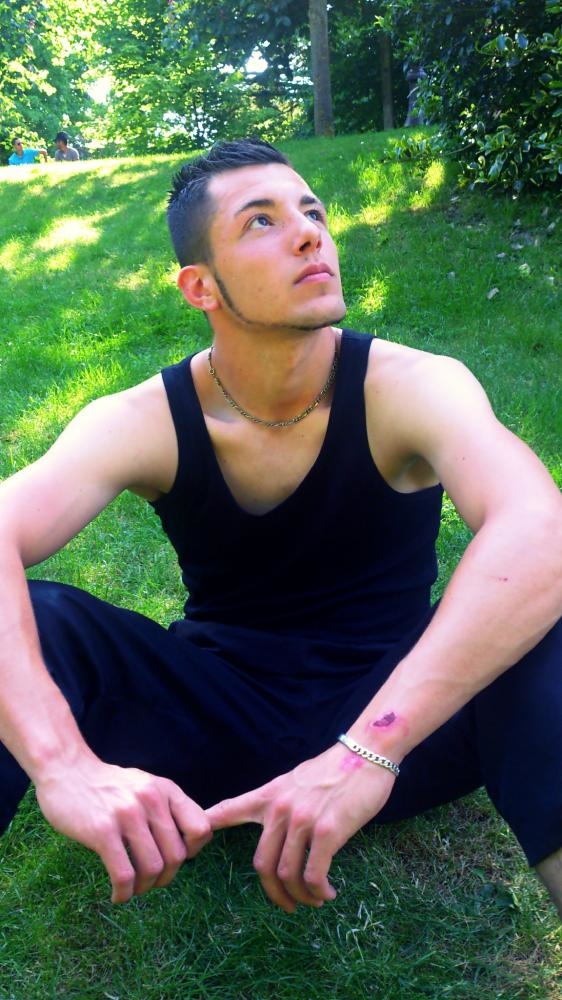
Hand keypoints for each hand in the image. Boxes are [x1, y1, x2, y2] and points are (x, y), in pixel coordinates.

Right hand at [35, 753, 211, 902]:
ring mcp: (128, 814)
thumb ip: (168, 807)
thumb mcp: (146, 785)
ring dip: (145, 887)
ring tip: (134, 888)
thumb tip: (195, 839)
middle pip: (177, 855)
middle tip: (151, 881)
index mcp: (166, 790)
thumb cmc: (109, 785)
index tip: (176, 858)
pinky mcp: (103, 831)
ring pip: (153, 868)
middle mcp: (152, 800)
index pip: (201, 828)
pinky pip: (124, 874)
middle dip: (166, 877)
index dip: (193, 851)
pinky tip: (118, 895)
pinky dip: (124, 893)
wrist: (67, 770)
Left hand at [206, 743, 395, 912]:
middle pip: (262, 865)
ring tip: (313, 901)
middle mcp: (279, 809)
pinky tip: (327, 893)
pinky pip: (313, 874)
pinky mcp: (326, 831)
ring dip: (300, 897)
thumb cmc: (335, 769)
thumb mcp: (296, 780)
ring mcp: (302, 821)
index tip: (190, 847)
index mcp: (269, 795)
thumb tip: (279, 830)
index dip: (206, 827)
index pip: (229, 810)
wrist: (364, 753)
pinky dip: (318, 891)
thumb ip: (281, 803)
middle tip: (288, 905)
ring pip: (287, 874)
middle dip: (274, 893)